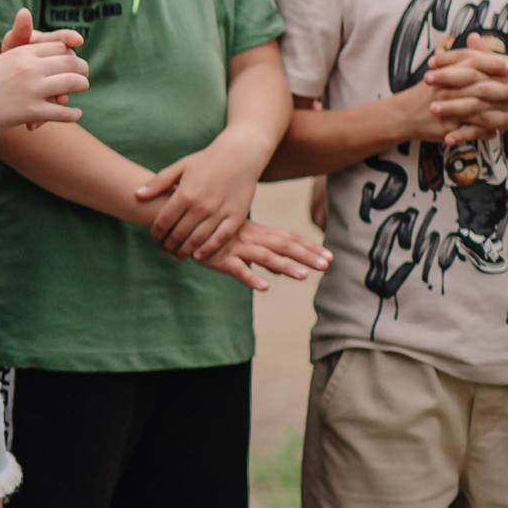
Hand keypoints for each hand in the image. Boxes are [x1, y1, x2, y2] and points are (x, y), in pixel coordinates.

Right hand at [0, 34, 88, 143]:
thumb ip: (22, 57)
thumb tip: (40, 52)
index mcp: (20, 52)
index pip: (58, 46)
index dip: (69, 53)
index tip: (71, 62)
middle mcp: (28, 67)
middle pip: (71, 62)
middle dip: (81, 70)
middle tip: (82, 77)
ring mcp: (30, 89)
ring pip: (73, 83)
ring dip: (81, 87)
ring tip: (80, 92)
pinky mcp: (30, 111)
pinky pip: (64, 112)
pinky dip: (74, 114)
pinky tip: (74, 114)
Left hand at [136, 131, 268, 261]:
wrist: (240, 155)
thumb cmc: (206, 160)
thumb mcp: (180, 167)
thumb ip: (158, 183)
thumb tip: (137, 195)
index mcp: (184, 194)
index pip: (163, 221)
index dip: (155, 233)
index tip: (153, 238)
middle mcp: (201, 206)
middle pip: (178, 234)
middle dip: (167, 244)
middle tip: (162, 249)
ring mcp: (219, 212)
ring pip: (197, 240)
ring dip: (184, 251)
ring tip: (176, 255)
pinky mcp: (236, 217)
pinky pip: (220, 239)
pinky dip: (208, 250)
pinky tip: (198, 255)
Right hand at [201, 218, 331, 292]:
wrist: (178, 220)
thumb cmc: (211, 232)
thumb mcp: (239, 240)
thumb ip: (262, 254)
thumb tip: (282, 271)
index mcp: (257, 232)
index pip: (288, 238)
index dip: (309, 247)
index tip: (329, 256)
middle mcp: (250, 237)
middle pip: (283, 246)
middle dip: (306, 256)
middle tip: (327, 265)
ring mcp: (235, 247)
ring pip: (264, 257)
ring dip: (285, 266)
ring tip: (303, 275)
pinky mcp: (218, 258)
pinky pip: (237, 269)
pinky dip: (251, 277)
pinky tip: (263, 287)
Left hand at [424, 46, 507, 141]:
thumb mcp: (504, 64)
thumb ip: (484, 53)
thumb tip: (471, 35)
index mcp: (498, 65)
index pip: (472, 57)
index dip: (450, 58)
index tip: (431, 62)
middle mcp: (500, 81)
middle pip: (472, 77)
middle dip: (447, 78)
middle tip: (425, 79)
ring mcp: (502, 102)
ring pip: (475, 104)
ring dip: (453, 107)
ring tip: (432, 109)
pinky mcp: (503, 120)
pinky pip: (481, 128)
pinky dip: (465, 134)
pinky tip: (448, 139)